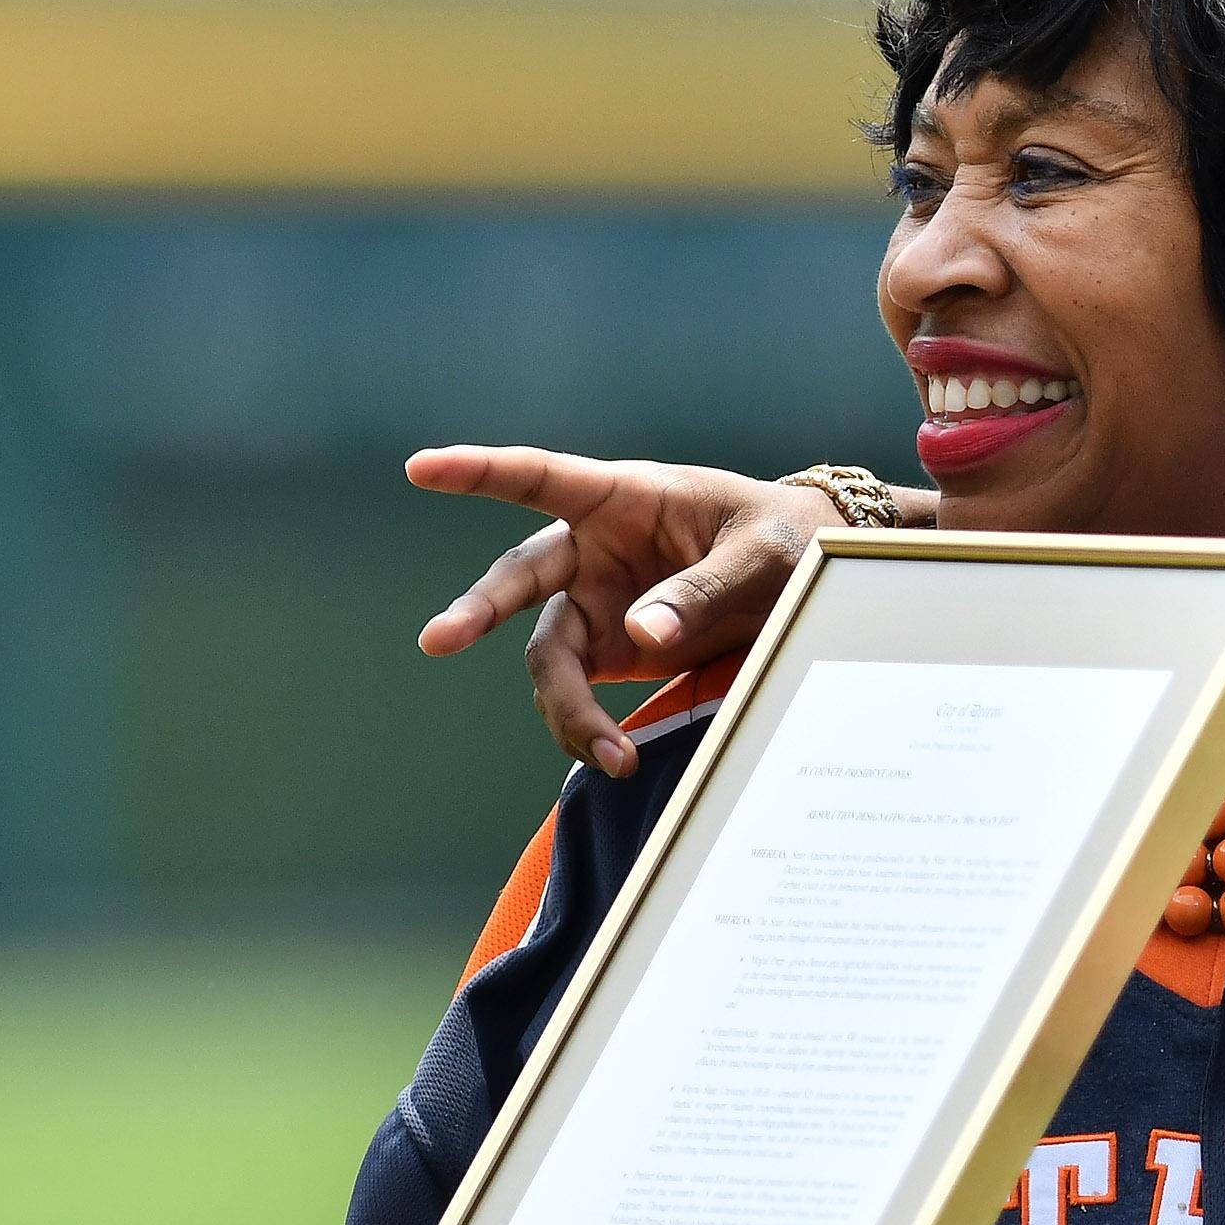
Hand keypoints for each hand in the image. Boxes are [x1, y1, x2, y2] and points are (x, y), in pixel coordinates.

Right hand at [407, 448, 846, 775]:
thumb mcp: (761, 555)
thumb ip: (702, 590)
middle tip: (438, 640)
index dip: (478, 472)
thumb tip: (640, 634)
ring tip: (610, 755)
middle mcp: (594, 549)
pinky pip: (577, 690)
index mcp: (625, 498)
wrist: (804, 576)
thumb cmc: (782, 539)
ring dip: (567, 706)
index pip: (540, 478)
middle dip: (478, 610)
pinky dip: (587, 726)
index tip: (420, 468)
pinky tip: (614, 756)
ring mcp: (598, 602)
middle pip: (521, 578)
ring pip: (549, 655)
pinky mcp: (613, 650)